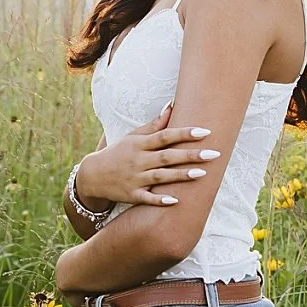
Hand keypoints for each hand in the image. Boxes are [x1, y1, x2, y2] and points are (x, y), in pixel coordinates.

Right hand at [77, 104, 221, 212]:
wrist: (93, 175)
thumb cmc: (118, 152)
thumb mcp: (133, 136)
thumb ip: (154, 125)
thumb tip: (172, 105)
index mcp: (140, 144)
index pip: (165, 136)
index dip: (184, 133)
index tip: (205, 131)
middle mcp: (139, 160)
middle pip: (168, 156)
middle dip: (191, 155)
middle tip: (213, 154)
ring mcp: (135, 179)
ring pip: (161, 177)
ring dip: (181, 176)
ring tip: (201, 174)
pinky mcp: (132, 195)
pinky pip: (147, 198)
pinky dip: (160, 200)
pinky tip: (175, 201)